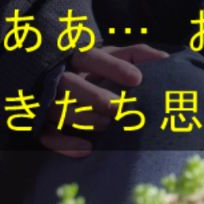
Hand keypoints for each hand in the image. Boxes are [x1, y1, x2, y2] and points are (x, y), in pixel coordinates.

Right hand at [38, 44, 168, 156]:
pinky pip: (46, 134)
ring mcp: (45, 99)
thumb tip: (164, 57)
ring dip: (82, 118)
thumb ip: (135, 54)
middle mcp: (57, 76)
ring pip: (57, 109)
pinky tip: (86, 149)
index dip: (112, 67)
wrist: (55, 81)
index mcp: (75, 56)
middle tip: (118, 107)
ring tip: (106, 124)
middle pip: (69, 84)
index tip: (137, 79)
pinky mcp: (38, 122)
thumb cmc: (93, 69)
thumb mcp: (111, 56)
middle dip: (93, 96)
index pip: (90, 57)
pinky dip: (64, 144)